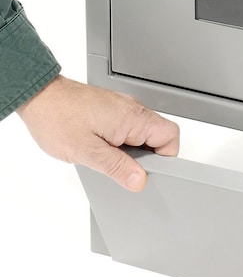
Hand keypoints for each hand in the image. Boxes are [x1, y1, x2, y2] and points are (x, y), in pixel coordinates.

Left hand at [17, 75, 179, 191]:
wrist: (37, 95)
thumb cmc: (56, 117)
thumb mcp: (86, 151)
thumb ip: (117, 167)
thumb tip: (139, 180)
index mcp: (134, 117)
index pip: (171, 136)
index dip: (165, 157)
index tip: (148, 170)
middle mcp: (133, 108)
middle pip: (159, 135)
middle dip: (146, 156)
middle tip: (122, 165)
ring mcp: (124, 107)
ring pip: (144, 133)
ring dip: (132, 149)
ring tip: (106, 155)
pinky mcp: (113, 108)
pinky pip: (130, 127)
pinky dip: (121, 141)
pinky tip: (101, 146)